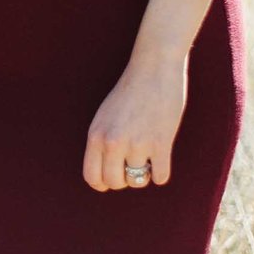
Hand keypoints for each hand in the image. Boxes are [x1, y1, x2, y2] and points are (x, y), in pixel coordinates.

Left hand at [85, 51, 186, 192]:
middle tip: (131, 168)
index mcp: (95, 135)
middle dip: (123, 180)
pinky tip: (160, 159)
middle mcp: (113, 142)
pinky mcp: (161, 144)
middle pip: (114, 182)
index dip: (102, 183)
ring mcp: (137, 144)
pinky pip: (160, 177)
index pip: (92, 176)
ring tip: (146, 158)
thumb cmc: (129, 93)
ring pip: (137, 181)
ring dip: (143, 174)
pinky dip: (161, 173)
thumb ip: (103, 142)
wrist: (153, 70)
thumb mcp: (105, 117)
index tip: (112, 179)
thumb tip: (107, 172)